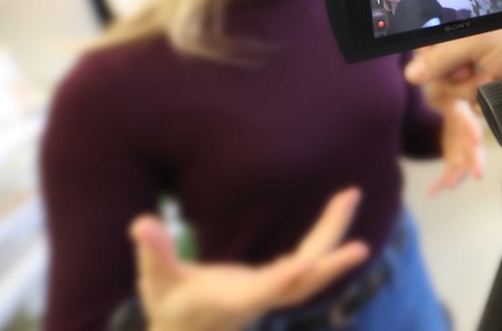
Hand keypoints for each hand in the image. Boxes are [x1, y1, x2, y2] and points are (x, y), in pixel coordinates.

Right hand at [130, 188, 369, 330]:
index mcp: (232, 301)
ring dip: (333, 234)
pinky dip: (326, 236)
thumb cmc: (169, 305)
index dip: (285, 279)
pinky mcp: (277, 280)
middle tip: (361, 243)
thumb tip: (140, 223)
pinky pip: (309, 259)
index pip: (264, 291)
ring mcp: (273, 290)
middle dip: (331, 262)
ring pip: (312, 267)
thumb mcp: (155, 280)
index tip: (308, 264)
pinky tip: (339, 211)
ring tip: (350, 195)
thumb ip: (152, 251)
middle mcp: (261, 297)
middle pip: (303, 282)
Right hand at [405, 27, 501, 109]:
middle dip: (457, 77)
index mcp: (452, 34)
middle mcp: (458, 54)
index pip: (423, 51)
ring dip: (473, 88)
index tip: (448, 63)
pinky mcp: (482, 93)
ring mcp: (471, 74)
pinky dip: (483, 101)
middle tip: (473, 67)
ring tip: (491, 75)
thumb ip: (442, 57)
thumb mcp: (475, 42)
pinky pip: (470, 105)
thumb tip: (412, 74)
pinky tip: (494, 89)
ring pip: (453, 94)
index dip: (431, 63)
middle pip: (436, 77)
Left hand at [429, 99, 484, 195]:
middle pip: (474, 151)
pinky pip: (448, 172)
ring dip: (456, 176)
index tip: (477, 140)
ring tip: (449, 185)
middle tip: (479, 174)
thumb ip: (450, 98)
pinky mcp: (453, 157)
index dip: (474, 131)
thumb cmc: (452, 99)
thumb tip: (460, 93)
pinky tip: (432, 193)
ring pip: (462, 165)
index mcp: (466, 118)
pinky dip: (440, 183)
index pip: (472, 125)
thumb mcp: (451, 95)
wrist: (451, 103)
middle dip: (476, 163)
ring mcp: (462, 149)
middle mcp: (467, 137)